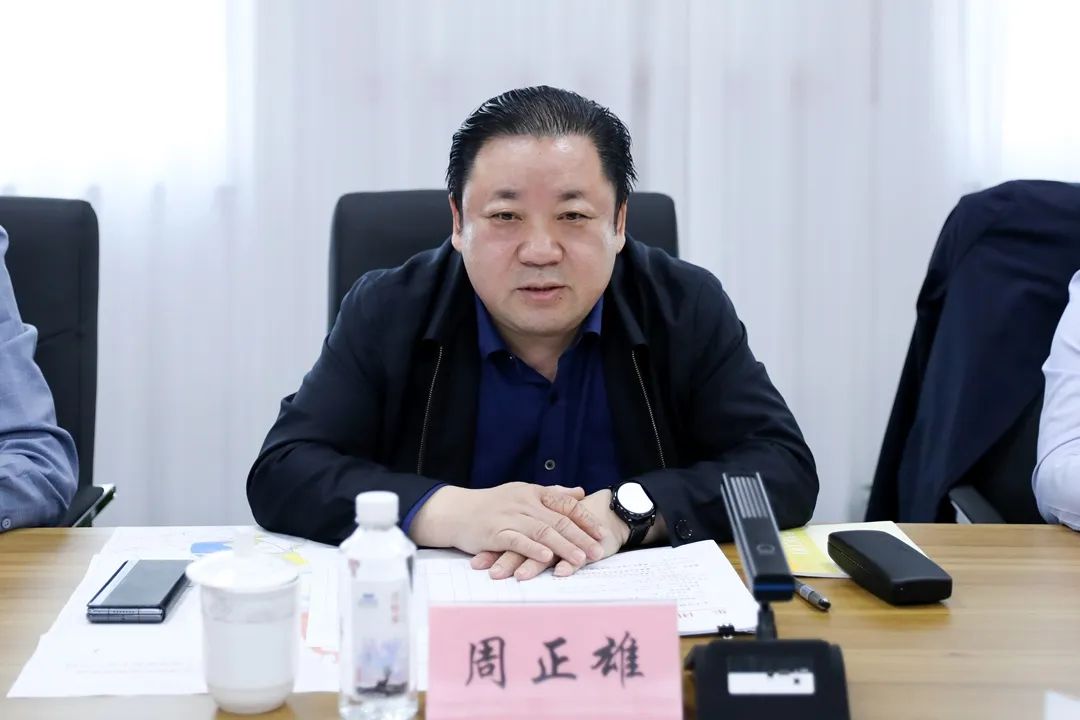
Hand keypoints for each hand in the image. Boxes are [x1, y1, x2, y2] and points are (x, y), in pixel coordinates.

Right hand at [471, 489, 628, 580]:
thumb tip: (579, 492)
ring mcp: (509, 517)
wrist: (455, 511)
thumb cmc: (491, 504)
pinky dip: (532, 548)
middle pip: (558, 520)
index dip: (585, 519)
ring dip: (563, 546)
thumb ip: (552, 493)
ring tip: (580, 559)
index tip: (601, 533)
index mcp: (533, 493)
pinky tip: (546, 557)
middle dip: (581, 537)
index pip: (565, 504)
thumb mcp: (523, 492)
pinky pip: (517, 541)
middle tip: (598, 551)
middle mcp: (524, 503)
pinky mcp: (495, 533)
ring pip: (542, 531)